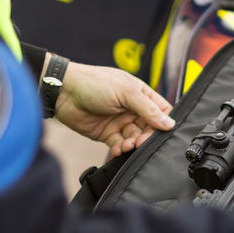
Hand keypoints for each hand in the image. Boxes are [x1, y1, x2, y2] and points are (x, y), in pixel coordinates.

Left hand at [53, 62, 174, 156]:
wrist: (64, 92)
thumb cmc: (94, 83)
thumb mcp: (126, 92)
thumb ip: (148, 109)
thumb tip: (169, 123)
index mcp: (141, 94)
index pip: (161, 110)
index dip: (165, 122)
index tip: (164, 132)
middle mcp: (132, 108)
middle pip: (150, 128)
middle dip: (147, 137)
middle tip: (140, 141)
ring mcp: (120, 121)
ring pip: (135, 138)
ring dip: (133, 144)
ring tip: (127, 145)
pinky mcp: (107, 133)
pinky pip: (120, 144)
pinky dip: (121, 149)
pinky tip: (118, 149)